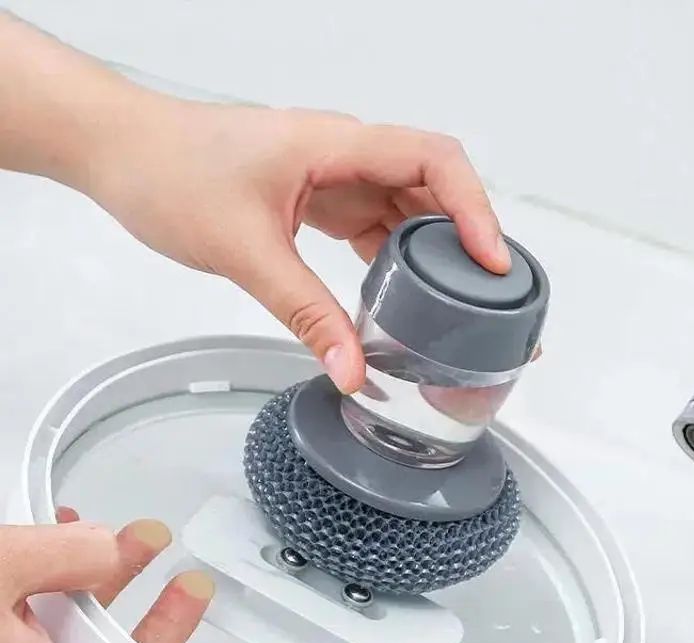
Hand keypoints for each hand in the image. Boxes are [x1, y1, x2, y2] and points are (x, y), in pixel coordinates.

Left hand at [0, 15, 509, 393]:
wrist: (121, 153)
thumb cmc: (169, 172)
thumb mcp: (245, 251)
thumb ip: (304, 312)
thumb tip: (351, 367)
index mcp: (334, 145)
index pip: (432, 160)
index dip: (474, 209)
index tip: (492, 264)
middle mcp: (343, 155)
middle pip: (431, 188)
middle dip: (466, 240)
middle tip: (488, 300)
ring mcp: (331, 177)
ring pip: (405, 209)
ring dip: (432, 254)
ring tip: (455, 305)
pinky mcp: (316, 199)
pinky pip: (373, 227)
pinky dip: (392, 261)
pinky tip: (399, 297)